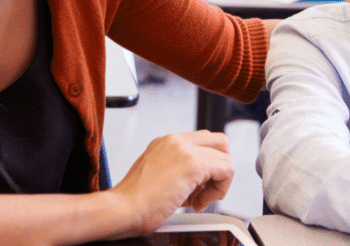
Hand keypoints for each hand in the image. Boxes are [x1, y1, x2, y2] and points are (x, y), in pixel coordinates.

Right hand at [110, 131, 234, 234]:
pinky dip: (220, 190)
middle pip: (219, 142)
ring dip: (218, 183)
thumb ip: (178, 171)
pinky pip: (227, 170)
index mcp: (166, 142)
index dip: (207, 166)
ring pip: (225, 157)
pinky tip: (199, 203)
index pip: (202, 142)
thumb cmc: (134, 202)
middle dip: (220, 167)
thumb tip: (198, 182)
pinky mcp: (194, 165)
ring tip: (198, 200)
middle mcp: (176, 140)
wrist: (123, 209)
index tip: (197, 187)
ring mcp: (185, 150)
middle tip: (207, 189)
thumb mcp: (157, 176)